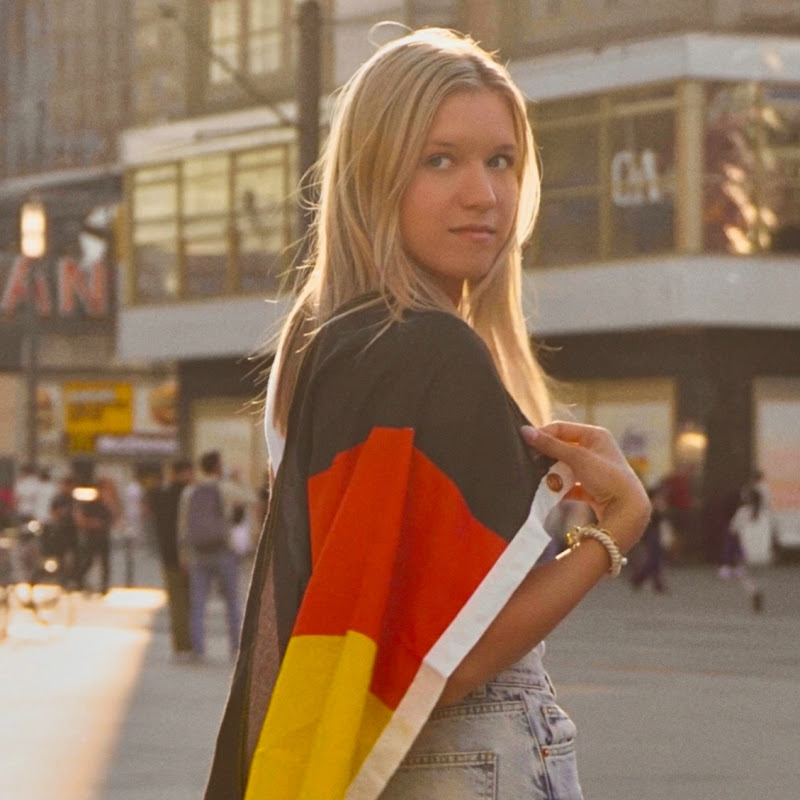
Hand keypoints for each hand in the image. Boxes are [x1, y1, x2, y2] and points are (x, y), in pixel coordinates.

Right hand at [521, 421, 650, 550]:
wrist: (627, 511)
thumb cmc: (607, 478)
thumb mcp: (578, 458)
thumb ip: (550, 445)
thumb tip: (524, 431)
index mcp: (595, 435)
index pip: (561, 428)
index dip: (543, 435)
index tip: (526, 445)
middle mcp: (594, 449)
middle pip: (560, 448)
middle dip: (546, 457)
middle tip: (532, 464)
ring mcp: (592, 469)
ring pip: (562, 467)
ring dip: (552, 474)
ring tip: (545, 480)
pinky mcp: (589, 487)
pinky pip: (567, 483)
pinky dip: (560, 488)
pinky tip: (554, 493)